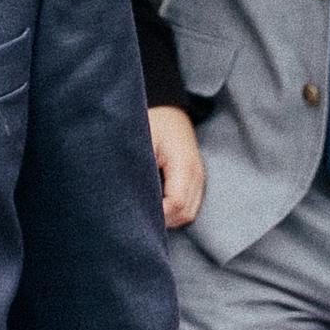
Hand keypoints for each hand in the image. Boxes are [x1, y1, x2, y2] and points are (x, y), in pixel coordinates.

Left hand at [147, 105, 205, 230]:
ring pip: (189, 213)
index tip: (136, 215)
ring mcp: (199, 177)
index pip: (176, 203)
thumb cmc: (153, 122)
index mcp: (184, 163)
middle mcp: (196, 173)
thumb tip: (129, 197)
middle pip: (185, 213)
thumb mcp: (142, 141)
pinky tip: (156, 207)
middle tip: (138, 218)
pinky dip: (174, 211)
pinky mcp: (196, 180)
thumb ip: (139, 169)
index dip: (157, 214)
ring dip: (169, 218)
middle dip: (163, 221)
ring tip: (146, 215)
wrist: (169, 109)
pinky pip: (190, 205)